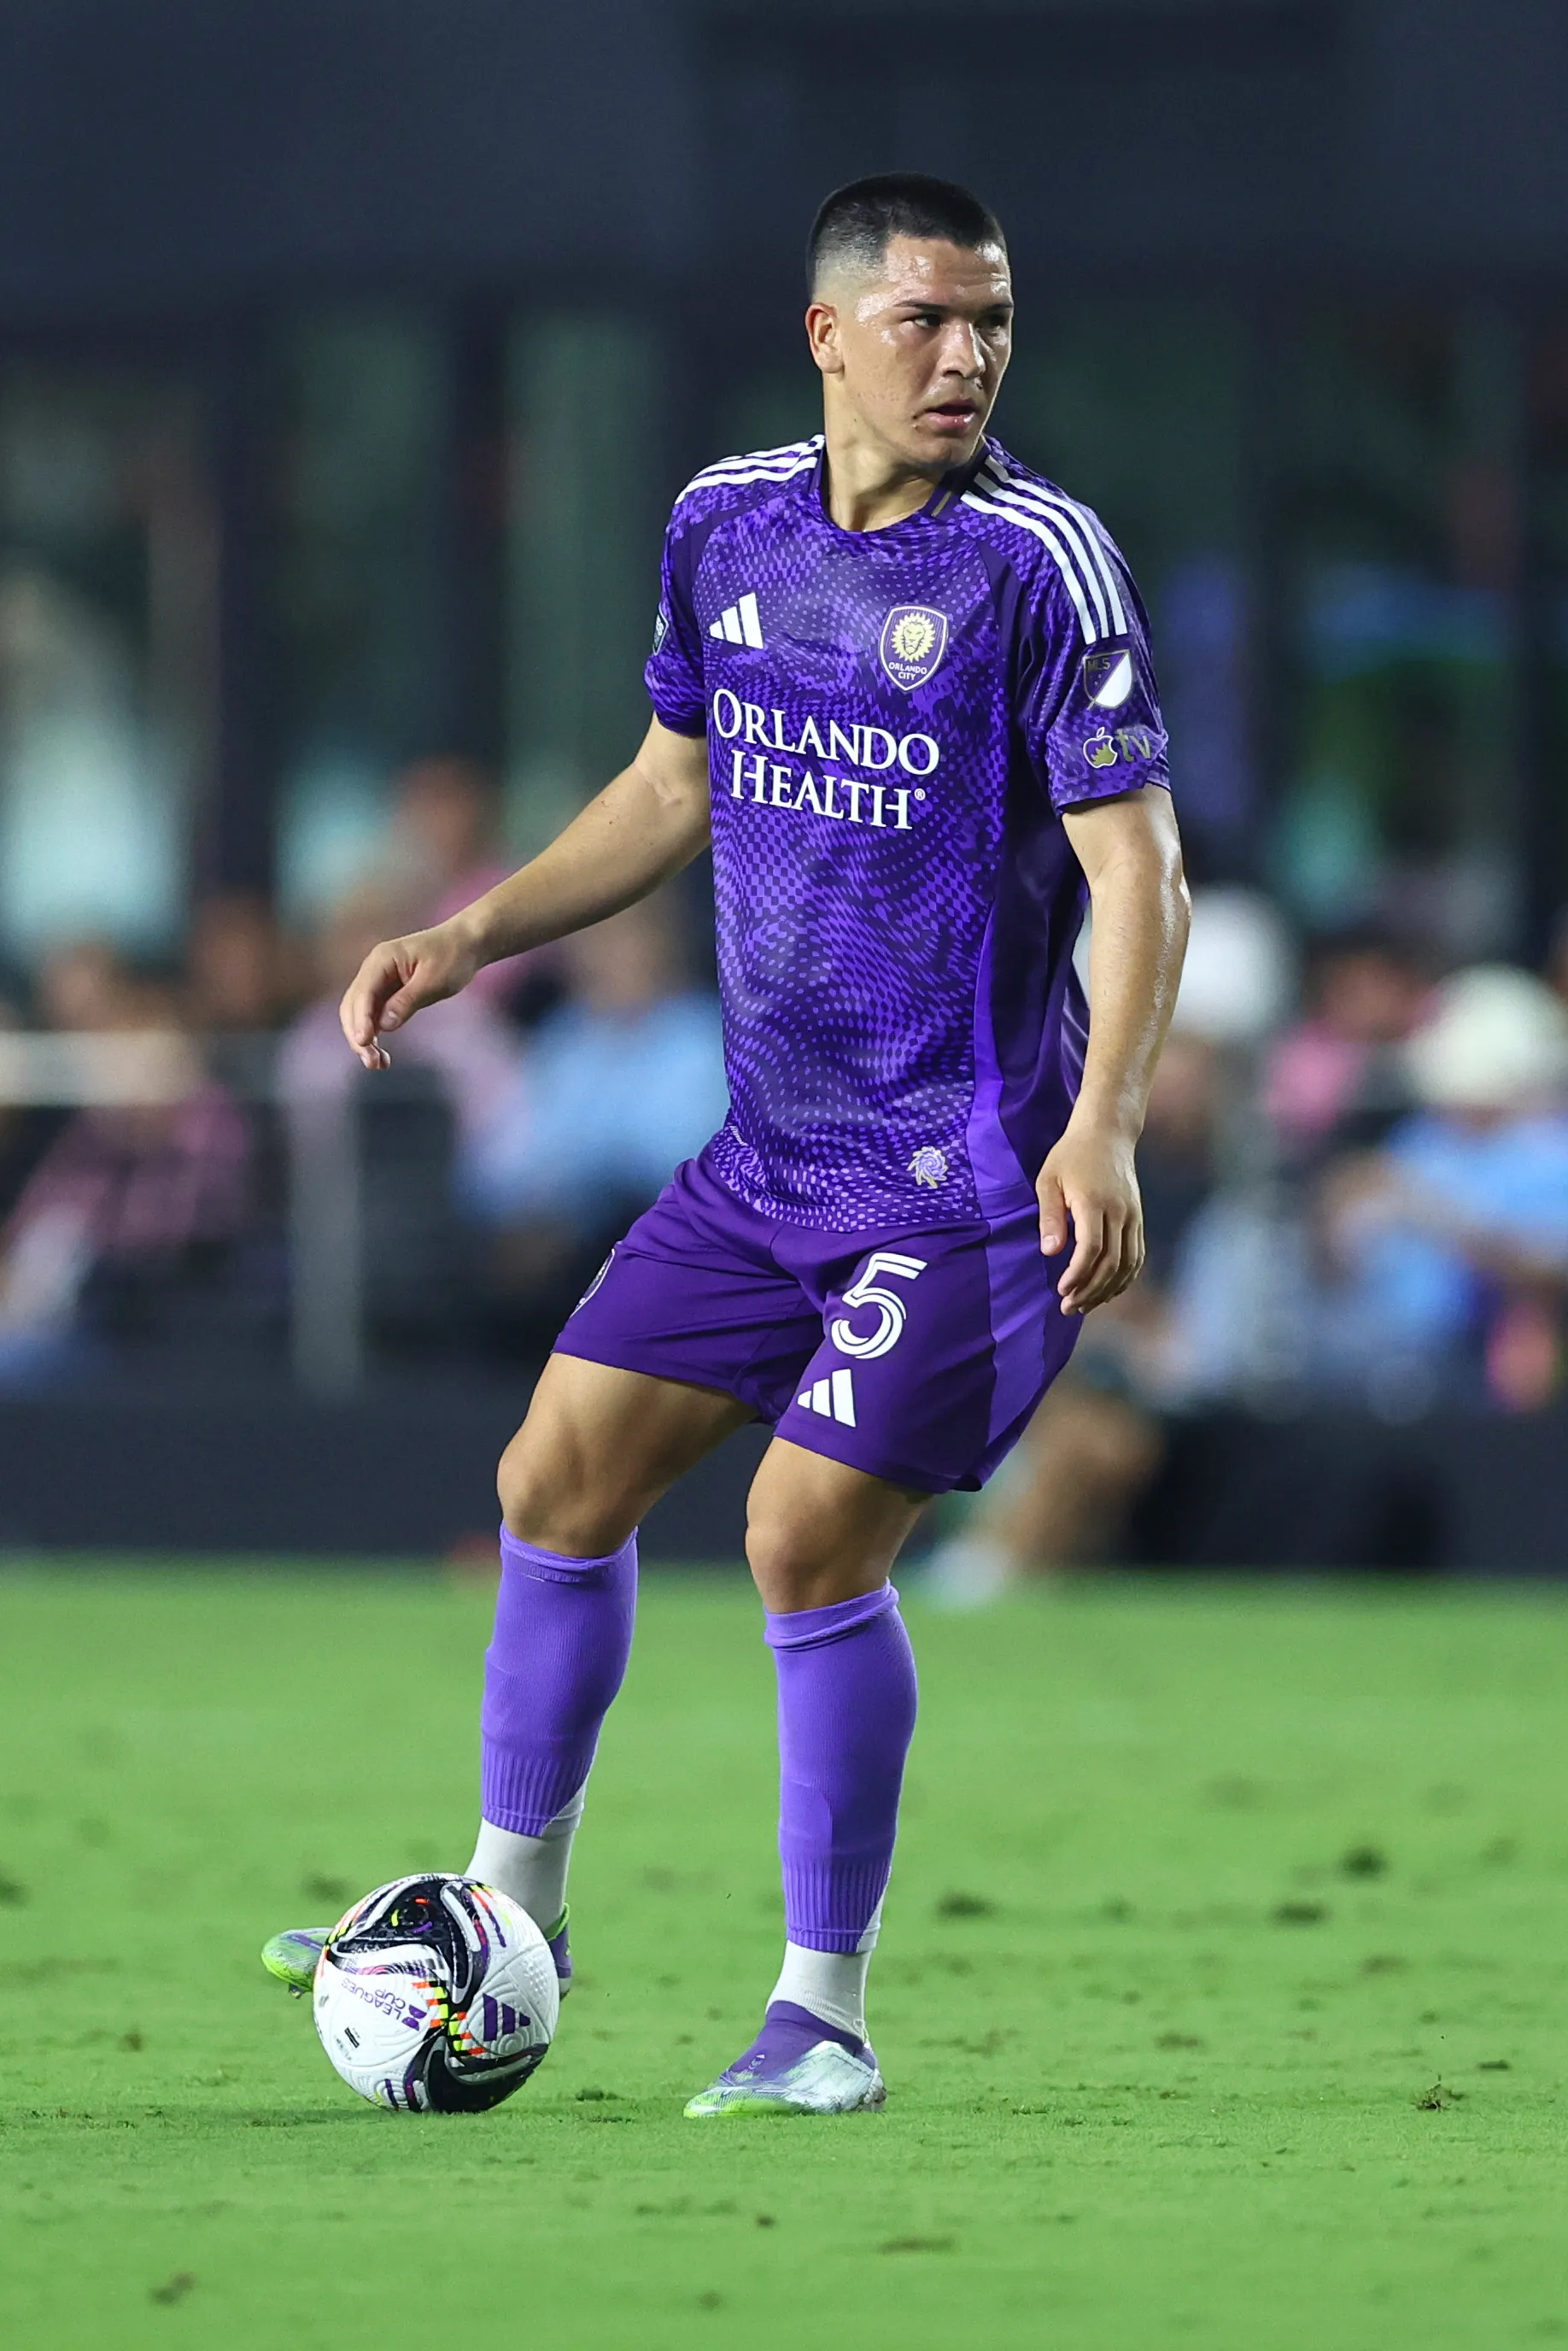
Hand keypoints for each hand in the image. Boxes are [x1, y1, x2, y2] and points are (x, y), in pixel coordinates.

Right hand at [338, 921, 481, 1069]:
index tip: (364, 1042)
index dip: (361, 1020)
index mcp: (381, 959)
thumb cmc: (452, 957)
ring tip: (377, 1064)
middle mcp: (374, 969)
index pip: (363, 993)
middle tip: (372, 1062)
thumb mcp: (434, 981)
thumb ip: (407, 1001)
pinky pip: (373, 1015)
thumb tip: (384, 1025)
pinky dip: (374, 1034)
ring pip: (359, 1014)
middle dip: (358, 1035)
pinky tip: (381, 1054)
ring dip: (363, 1039)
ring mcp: (378, 981)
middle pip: (353, 1006)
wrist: (466, 944)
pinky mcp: (386, 992)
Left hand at [1036, 1120, 1145, 1315]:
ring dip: (1107, 1290)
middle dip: (1090, 1290)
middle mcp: (1119, 1211)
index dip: (1078, 1274)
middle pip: (1111, 1262)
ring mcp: (1133, 1216)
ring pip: (1128, 1264)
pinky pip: (1137, 1255)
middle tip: (1068, 1307)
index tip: (1062, 1290)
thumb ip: (1050, 1216)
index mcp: (1094, 1202)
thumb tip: (1050, 1252)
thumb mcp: (1049, 1180)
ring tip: (1085, 1305)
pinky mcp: (1138, 1218)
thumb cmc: (1070, 1155)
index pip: (1092, 1248)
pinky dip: (1125, 1278)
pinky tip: (1108, 1291)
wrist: (1107, 1133)